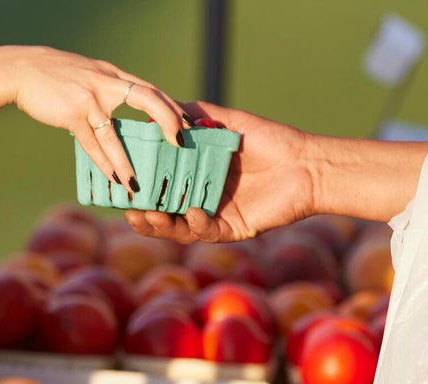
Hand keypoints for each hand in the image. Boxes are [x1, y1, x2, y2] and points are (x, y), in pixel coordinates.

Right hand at [6, 46, 188, 191]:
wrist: (21, 71)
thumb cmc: (56, 76)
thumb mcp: (89, 74)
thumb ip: (109, 87)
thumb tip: (128, 103)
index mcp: (113, 76)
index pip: (150, 90)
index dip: (171, 107)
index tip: (188, 125)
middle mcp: (106, 84)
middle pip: (148, 98)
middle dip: (168, 120)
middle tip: (181, 143)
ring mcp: (90, 99)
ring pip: (116, 133)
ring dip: (128, 161)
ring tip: (138, 183)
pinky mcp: (72, 114)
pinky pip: (92, 144)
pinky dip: (104, 163)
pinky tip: (114, 178)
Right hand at [125, 102, 315, 243]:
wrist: (306, 164)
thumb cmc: (270, 141)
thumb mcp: (229, 121)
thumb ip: (197, 115)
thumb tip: (161, 108)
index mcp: (198, 176)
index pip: (162, 185)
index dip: (141, 186)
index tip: (121, 180)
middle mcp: (204, 199)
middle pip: (165, 213)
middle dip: (144, 214)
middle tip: (129, 208)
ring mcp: (218, 216)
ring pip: (181, 229)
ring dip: (162, 225)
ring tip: (148, 215)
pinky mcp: (235, 229)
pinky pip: (209, 232)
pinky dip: (197, 224)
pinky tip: (191, 212)